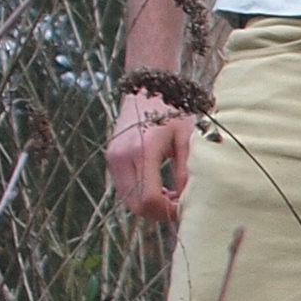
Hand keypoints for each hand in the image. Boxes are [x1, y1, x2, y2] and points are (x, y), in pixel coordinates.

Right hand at [107, 86, 197, 225]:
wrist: (146, 89)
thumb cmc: (172, 112)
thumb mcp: (187, 139)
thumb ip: (186, 171)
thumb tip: (189, 201)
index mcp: (143, 150)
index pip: (149, 199)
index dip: (166, 211)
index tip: (183, 208)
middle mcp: (123, 156)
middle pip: (136, 205)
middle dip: (158, 212)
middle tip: (178, 205)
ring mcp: (113, 158)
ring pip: (128, 200)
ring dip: (149, 205)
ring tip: (171, 194)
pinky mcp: (111, 158)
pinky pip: (124, 188)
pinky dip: (140, 195)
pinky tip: (159, 187)